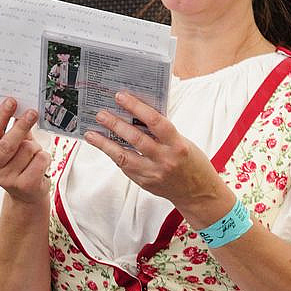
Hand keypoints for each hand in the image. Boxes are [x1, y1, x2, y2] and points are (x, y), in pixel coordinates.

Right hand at [0, 97, 50, 207]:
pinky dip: (44, 157)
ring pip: (28, 149)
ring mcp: (7, 179)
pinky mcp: (24, 185)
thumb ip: (14, 129)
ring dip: (36, 147)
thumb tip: (22, 108)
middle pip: (8, 142)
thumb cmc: (20, 165)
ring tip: (34, 155)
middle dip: (21, 125)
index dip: (1, 115)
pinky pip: (40, 160)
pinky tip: (39, 164)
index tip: (11, 101)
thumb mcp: (12, 147)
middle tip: (32, 112)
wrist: (26, 195)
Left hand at [84, 91, 228, 217]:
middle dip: (116, 125)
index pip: (155, 121)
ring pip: (124, 157)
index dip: (137, 107)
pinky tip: (104, 146)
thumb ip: (163, 132)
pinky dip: (114, 155)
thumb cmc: (191, 162)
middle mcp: (165, 160)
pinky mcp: (144, 183)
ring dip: (105, 144)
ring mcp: (153, 173)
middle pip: (136, 139)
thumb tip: (137, 114)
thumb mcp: (183, 142)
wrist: (198, 193)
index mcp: (178, 145)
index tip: (121, 97)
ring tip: (92, 133)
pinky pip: (125, 167)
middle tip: (101, 114)